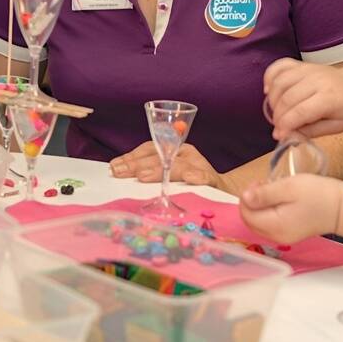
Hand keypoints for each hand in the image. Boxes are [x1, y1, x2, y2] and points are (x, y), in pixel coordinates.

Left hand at [109, 141, 228, 193]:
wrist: (227, 193)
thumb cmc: (193, 186)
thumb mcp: (170, 175)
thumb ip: (149, 172)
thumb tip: (119, 171)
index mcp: (174, 151)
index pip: (150, 149)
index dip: (131, 157)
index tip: (114, 166)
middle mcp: (186, 155)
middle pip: (160, 156)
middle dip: (138, 164)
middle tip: (121, 172)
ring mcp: (200, 166)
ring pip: (179, 165)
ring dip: (161, 170)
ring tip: (143, 177)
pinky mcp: (213, 180)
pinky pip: (204, 177)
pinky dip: (197, 177)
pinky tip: (190, 179)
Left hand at [238, 173, 342, 243]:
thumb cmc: (319, 195)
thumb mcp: (288, 187)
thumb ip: (264, 194)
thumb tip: (244, 197)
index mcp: (274, 226)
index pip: (246, 214)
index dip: (247, 196)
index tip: (260, 182)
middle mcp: (276, 236)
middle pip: (250, 220)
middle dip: (252, 202)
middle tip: (265, 185)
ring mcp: (283, 237)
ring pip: (259, 222)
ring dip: (260, 206)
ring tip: (274, 190)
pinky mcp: (290, 233)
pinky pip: (270, 223)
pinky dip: (269, 211)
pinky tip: (280, 199)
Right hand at [263, 58, 342, 138]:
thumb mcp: (336, 127)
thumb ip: (311, 131)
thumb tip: (288, 135)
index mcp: (330, 97)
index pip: (300, 112)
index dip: (285, 125)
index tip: (279, 135)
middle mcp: (318, 79)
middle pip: (287, 98)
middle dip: (278, 116)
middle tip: (278, 128)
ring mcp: (309, 69)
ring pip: (280, 82)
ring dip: (272, 100)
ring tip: (276, 113)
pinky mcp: (302, 64)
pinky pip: (280, 66)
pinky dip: (270, 77)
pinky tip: (269, 91)